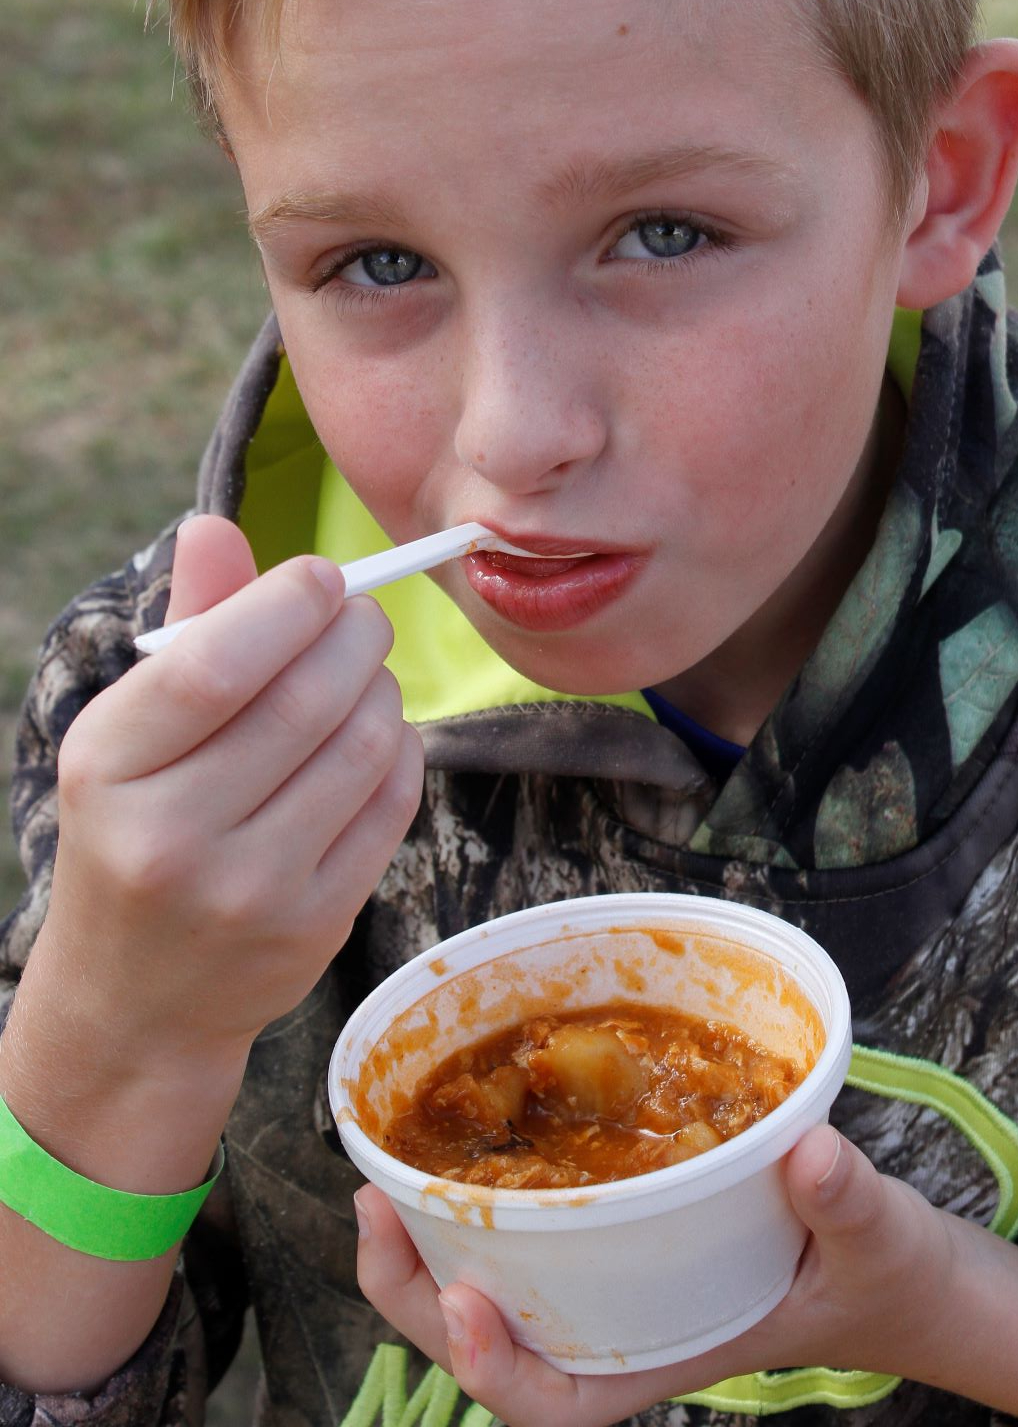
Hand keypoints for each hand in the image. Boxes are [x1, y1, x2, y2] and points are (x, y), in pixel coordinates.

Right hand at [39, 514, 423, 1074]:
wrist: (136, 1000)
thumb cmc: (134, 833)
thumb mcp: (127, 737)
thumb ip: (184, 630)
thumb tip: (215, 525)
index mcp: (107, 769)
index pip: (212, 665)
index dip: (287, 603)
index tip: (321, 577)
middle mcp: (172, 836)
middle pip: (303, 700)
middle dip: (355, 635)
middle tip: (362, 615)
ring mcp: (250, 890)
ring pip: (363, 747)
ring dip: (383, 688)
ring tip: (364, 675)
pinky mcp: (316, 924)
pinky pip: (392, 804)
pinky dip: (402, 750)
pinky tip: (377, 738)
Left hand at [353, 1125, 955, 1426]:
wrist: (902, 1277)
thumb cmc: (887, 1278)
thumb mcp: (880, 1242)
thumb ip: (851, 1204)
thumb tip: (815, 1152)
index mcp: (670, 1355)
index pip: (560, 1405)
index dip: (494, 1373)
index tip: (462, 1306)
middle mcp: (625, 1329)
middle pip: (494, 1349)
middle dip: (416, 1295)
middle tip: (373, 1205)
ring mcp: (616, 1288)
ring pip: (496, 1295)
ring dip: (429, 1249)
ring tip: (382, 1179)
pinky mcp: (621, 1238)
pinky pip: (532, 1240)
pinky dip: (484, 1205)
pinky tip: (464, 1148)